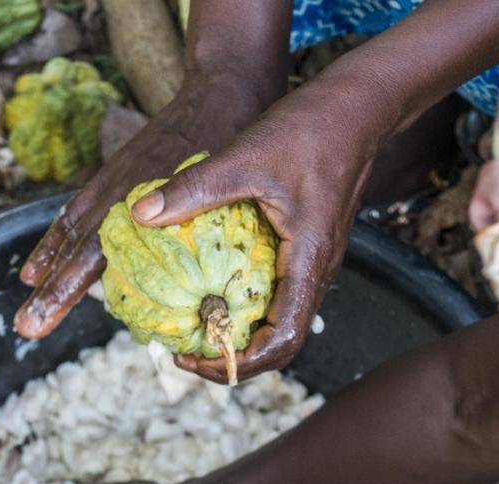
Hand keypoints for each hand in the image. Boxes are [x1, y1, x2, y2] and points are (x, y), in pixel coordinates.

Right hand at [15, 68, 281, 342]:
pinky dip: (59, 237)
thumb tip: (207, 288)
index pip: (94, 253)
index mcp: (144, 201)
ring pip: (73, 229)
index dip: (67, 287)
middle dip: (50, 290)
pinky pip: (79, 210)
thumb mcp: (229, 185)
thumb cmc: (236, 140)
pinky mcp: (116, 173)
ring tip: (27, 296)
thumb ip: (204, 223)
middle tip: (24, 327)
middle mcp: (120, 192)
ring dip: (48, 265)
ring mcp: (114, 180)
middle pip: (75, 248)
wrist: (225, 87)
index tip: (42, 318)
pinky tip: (43, 262)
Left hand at [126, 76, 380, 380]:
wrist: (358, 105)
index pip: (281, 341)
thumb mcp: (244, 156)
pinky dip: (244, 302)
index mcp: (307, 262)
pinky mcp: (307, 246)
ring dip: (239, 331)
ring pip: (279, 318)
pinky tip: (211, 286)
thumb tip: (141, 214)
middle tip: (185, 351)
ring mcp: (314, 260)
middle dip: (233, 356)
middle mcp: (315, 271)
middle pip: (279, 342)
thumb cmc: (310, 128)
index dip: (239, 363)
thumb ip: (193, 189)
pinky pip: (278, 291)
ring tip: (194, 325)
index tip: (195, 358)